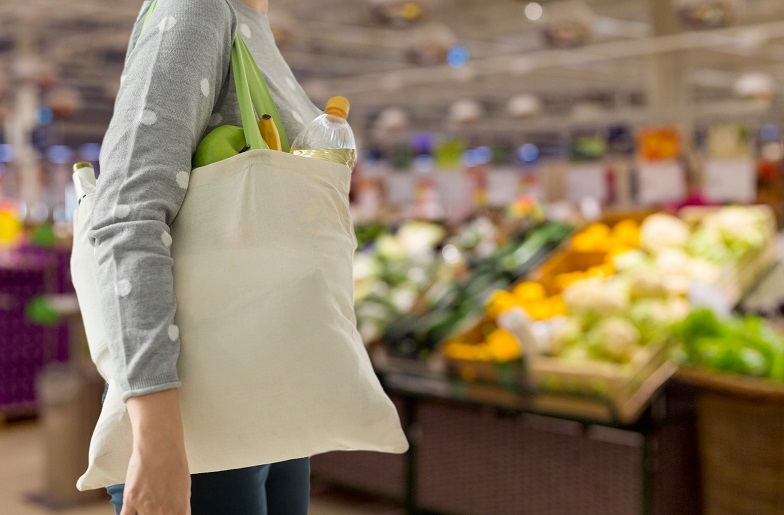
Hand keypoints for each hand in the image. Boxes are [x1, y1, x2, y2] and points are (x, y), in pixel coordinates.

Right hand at [121, 389, 190, 514]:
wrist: (160, 444)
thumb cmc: (175, 463)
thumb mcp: (184, 489)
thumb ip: (178, 508)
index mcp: (180, 510)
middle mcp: (164, 512)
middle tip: (153, 509)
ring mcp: (146, 507)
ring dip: (142, 514)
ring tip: (144, 505)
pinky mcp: (130, 500)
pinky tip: (130, 512)